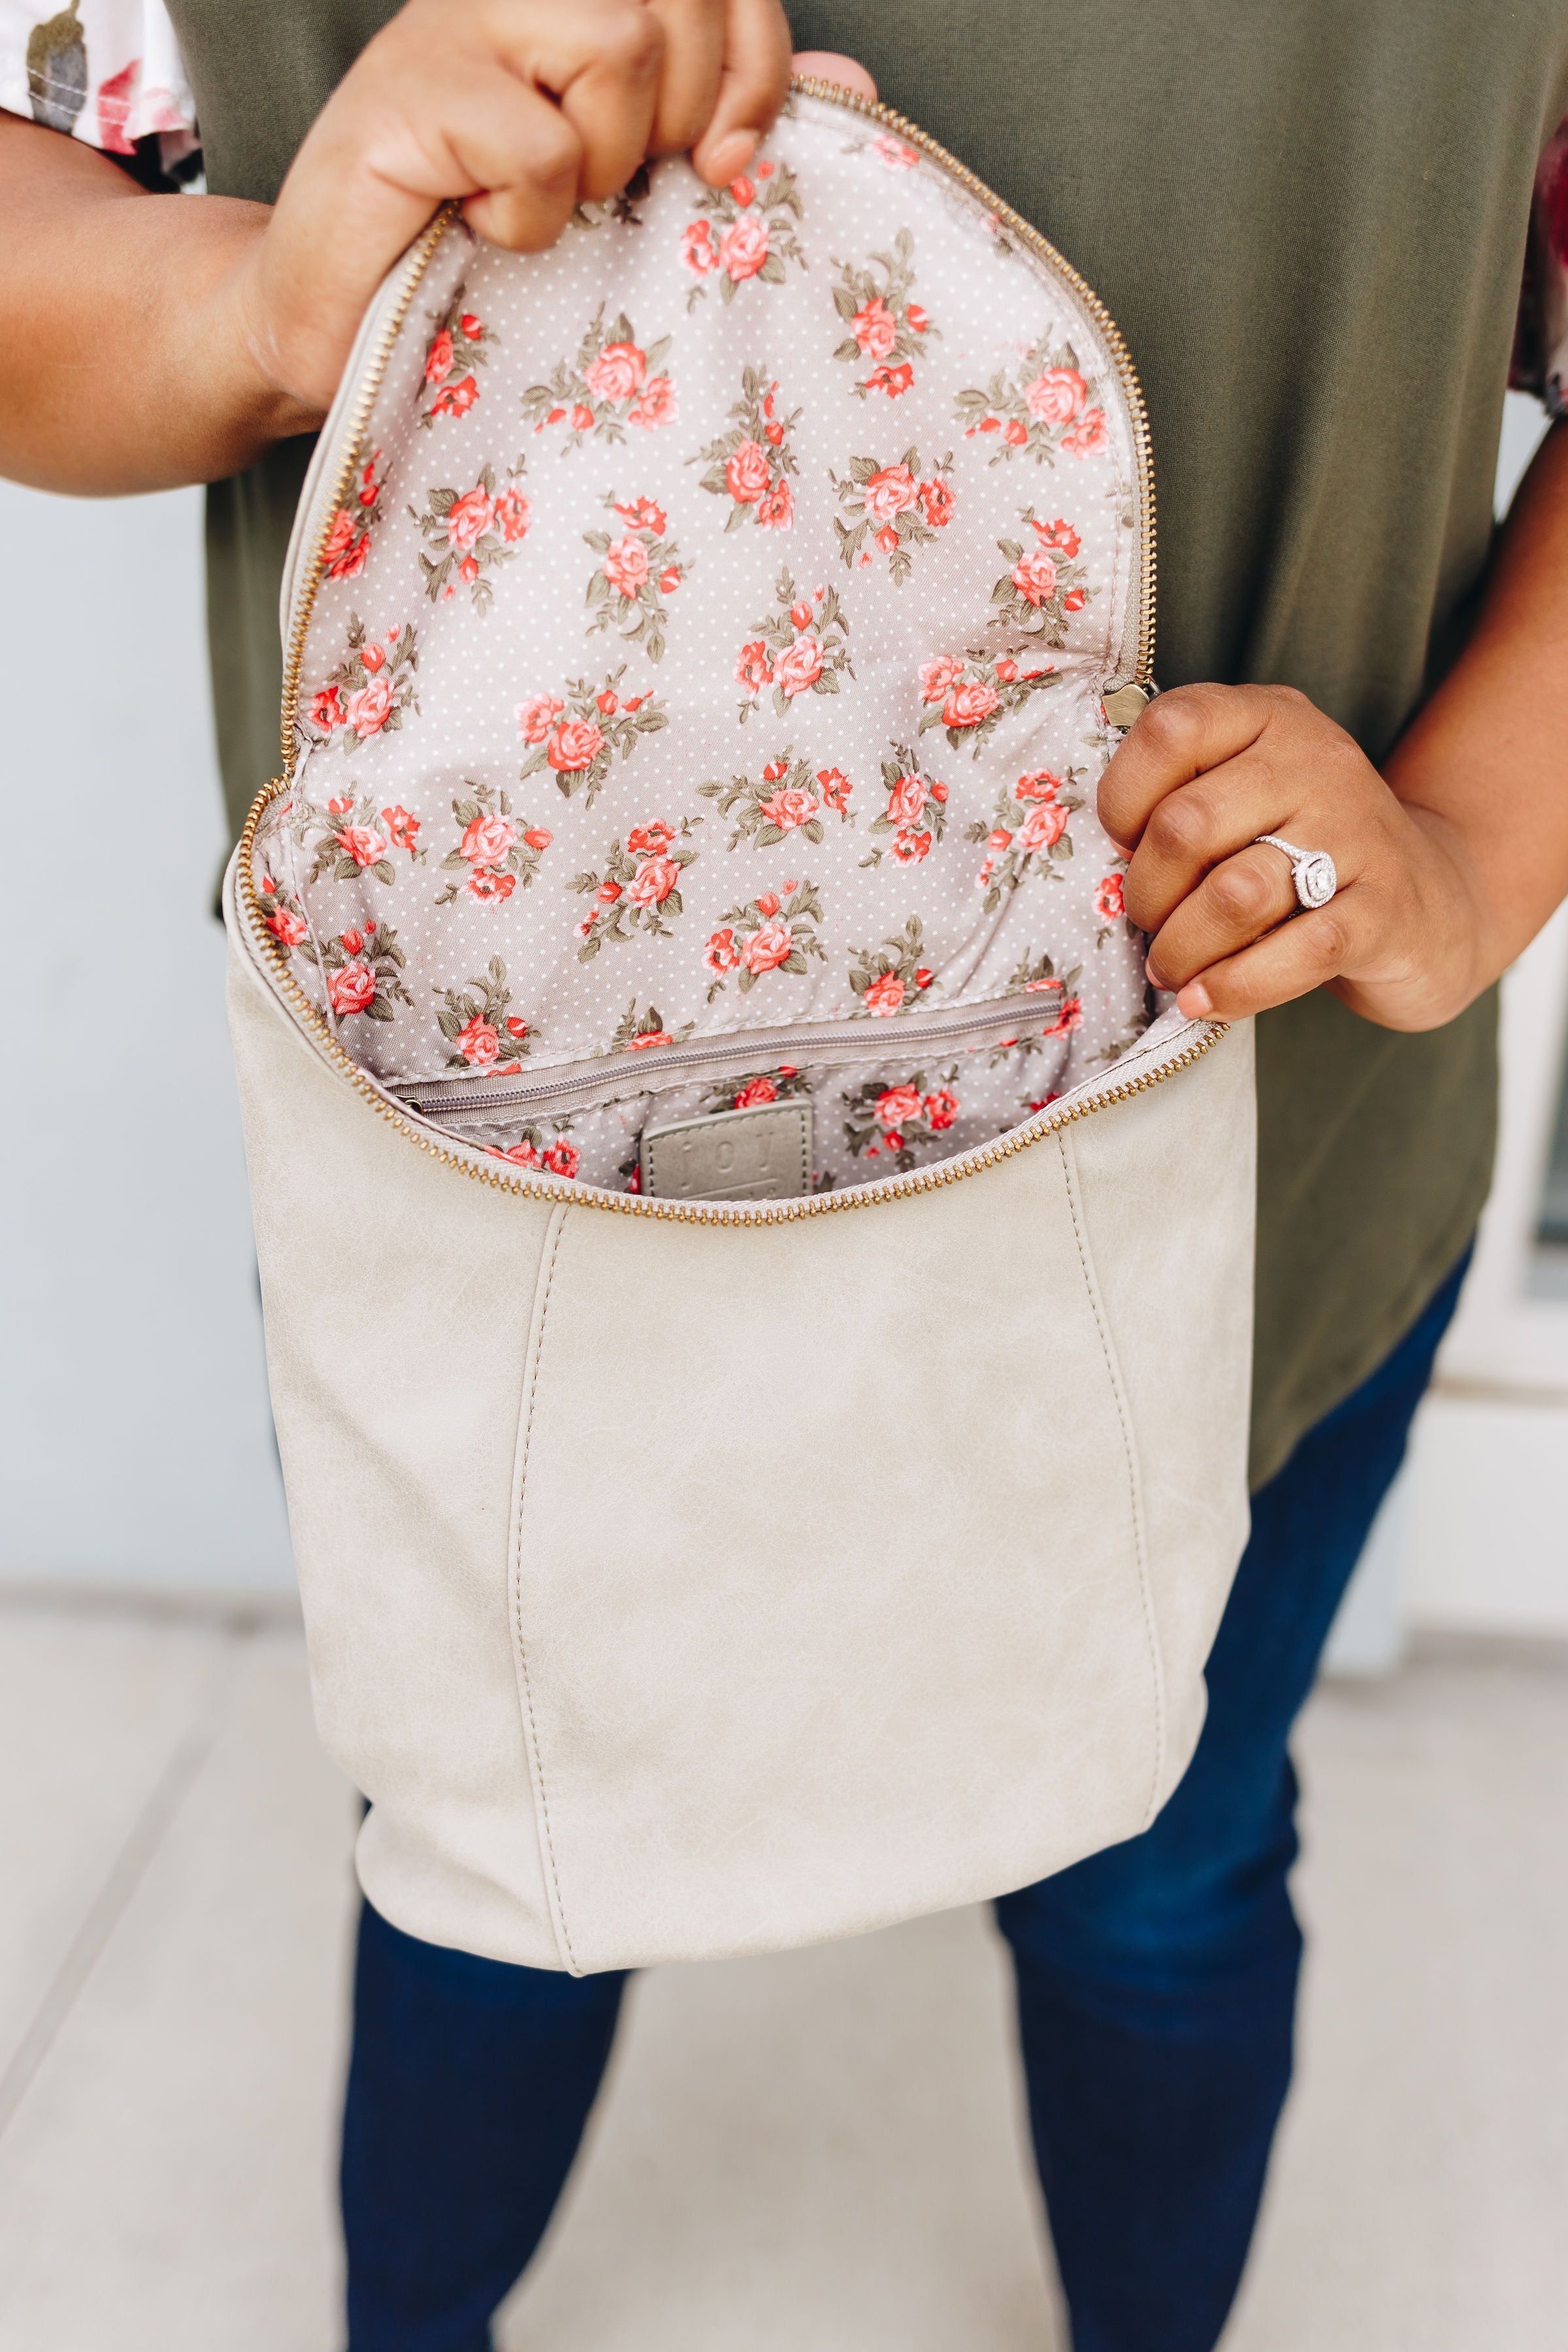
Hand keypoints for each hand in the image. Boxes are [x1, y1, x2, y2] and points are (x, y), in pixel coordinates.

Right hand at [230, 0, 795, 414]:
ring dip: (602, 158)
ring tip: (544, 205)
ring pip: (615, 40)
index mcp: (570, 1)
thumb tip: (853, 81)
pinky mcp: (405, 92)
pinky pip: (537, 141)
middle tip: (614, 189)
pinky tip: (480, 229)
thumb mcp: (630, 191)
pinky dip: (529, 214)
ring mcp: (452, 26)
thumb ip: (727, 124)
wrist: (335, 331)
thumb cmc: (483, 263)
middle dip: (682, 112)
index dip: (756, 61)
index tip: (729, 160)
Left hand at [1097, 683, 1490, 1031]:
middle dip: (1147, 894)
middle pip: (1186, 826)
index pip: (1172, 729)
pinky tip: (1204, 1001)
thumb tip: (1106, 861)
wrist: (1431, 900)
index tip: (1125, 846)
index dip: (1124, 798)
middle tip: (1150, 924)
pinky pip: (1296, 953)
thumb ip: (1182, 797)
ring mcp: (1357, 834)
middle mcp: (1318, 762)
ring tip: (1172, 969)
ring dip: (1182, 949)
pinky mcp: (1384, 911)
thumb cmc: (1304, 851)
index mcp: (1270, 718)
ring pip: (1233, 896)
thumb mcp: (1249, 794)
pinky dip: (1235, 987)